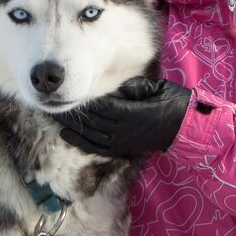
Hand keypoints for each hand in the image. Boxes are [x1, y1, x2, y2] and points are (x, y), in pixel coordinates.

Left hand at [55, 77, 191, 157]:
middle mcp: (121, 130)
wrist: (186, 128)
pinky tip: (68, 136)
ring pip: (89, 136)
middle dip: (68, 114)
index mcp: (128, 113)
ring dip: (70, 127)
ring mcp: (121, 142)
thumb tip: (116, 86)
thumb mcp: (155, 87)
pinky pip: (97, 148)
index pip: (98, 107)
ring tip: (53, 118)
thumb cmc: (173, 103)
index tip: (64, 94)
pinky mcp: (123, 149)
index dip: (80, 102)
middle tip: (49, 105)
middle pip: (88, 122)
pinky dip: (81, 142)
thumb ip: (134, 87)